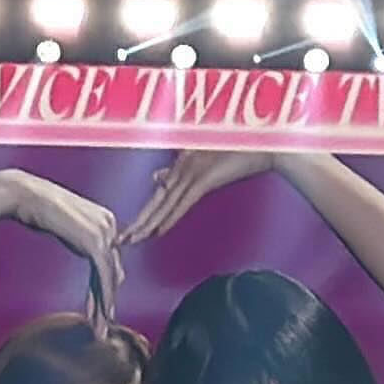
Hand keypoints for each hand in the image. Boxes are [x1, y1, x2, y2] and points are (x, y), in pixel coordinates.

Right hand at [2, 169, 122, 332]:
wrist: (26, 196)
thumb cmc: (38, 209)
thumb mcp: (66, 227)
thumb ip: (82, 240)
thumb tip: (92, 257)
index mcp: (105, 219)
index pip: (109, 259)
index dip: (105, 286)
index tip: (98, 307)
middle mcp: (110, 225)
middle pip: (112, 270)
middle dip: (106, 299)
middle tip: (103, 324)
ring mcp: (104, 234)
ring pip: (109, 276)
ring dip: (105, 304)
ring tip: (100, 327)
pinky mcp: (95, 244)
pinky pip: (103, 276)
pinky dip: (102, 297)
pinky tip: (99, 314)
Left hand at [120, 150, 273, 244]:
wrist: (262, 143)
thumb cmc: (239, 148)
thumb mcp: (205, 158)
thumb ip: (180, 168)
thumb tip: (157, 178)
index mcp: (181, 162)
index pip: (159, 194)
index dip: (144, 213)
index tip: (132, 229)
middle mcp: (182, 166)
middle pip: (156, 202)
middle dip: (138, 223)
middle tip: (122, 240)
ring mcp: (191, 172)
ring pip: (164, 204)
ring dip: (147, 225)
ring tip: (132, 240)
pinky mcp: (203, 179)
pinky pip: (183, 203)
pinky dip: (170, 217)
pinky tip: (158, 231)